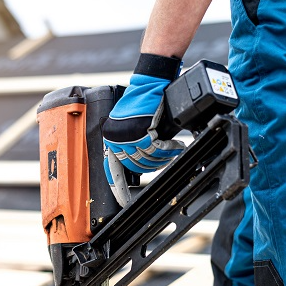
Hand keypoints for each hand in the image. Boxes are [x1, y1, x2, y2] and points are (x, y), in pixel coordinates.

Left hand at [102, 54, 185, 205]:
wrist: (150, 83)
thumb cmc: (140, 101)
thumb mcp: (127, 124)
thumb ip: (126, 143)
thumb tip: (131, 164)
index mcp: (109, 138)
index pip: (112, 169)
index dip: (119, 187)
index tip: (122, 201)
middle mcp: (116, 138)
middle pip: (136, 166)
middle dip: (152, 165)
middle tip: (163, 158)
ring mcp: (129, 136)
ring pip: (149, 160)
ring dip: (162, 157)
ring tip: (171, 151)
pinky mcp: (144, 132)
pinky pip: (159, 151)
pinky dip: (169, 151)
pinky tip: (175, 147)